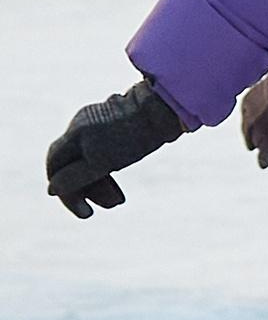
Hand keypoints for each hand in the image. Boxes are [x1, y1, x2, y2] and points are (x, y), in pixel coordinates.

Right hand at [46, 80, 186, 217]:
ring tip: (119, 201)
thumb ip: (74, 177)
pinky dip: (108, 169)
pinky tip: (120, 183)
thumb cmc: (133, 137)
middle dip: (88, 189)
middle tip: (111, 205)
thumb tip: (52, 190)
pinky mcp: (114, 124)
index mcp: (75, 133)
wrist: (162, 109)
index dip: (64, 189)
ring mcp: (97, 123)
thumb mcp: (101, 163)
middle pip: (73, 164)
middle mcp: (81, 126)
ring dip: (101, 183)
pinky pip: (103, 152)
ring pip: (90, 159)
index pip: (55, 165)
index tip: (83, 210)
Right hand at [240, 47, 267, 170]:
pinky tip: (261, 114)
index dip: (267, 160)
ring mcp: (252, 111)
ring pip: (246, 129)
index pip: (263, 159)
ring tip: (266, 128)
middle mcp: (258, 128)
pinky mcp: (249, 96)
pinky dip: (250, 116)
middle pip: (255, 144)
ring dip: (254, 132)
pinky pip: (245, 113)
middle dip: (264, 144)